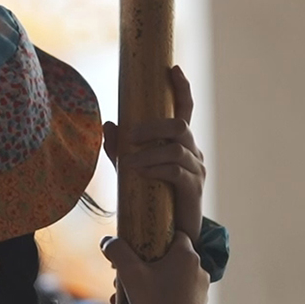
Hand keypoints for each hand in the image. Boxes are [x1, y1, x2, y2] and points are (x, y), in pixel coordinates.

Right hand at [100, 232, 208, 303]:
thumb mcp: (129, 274)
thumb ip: (117, 251)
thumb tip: (107, 241)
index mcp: (187, 256)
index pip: (174, 234)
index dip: (154, 238)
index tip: (136, 249)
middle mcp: (199, 270)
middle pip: (168, 259)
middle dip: (142, 267)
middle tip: (122, 278)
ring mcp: (201, 291)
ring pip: (169, 280)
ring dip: (146, 285)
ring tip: (124, 299)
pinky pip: (176, 297)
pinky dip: (158, 300)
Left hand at [101, 65, 205, 244]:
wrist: (168, 234)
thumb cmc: (151, 198)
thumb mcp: (130, 170)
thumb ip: (120, 149)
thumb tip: (108, 124)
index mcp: (180, 143)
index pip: (185, 109)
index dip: (181, 88)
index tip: (172, 69)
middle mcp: (192, 152)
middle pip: (179, 125)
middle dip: (153, 126)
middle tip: (130, 135)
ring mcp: (196, 170)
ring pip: (176, 148)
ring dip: (149, 152)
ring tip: (128, 162)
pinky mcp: (193, 189)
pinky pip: (175, 171)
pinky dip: (155, 168)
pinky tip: (140, 173)